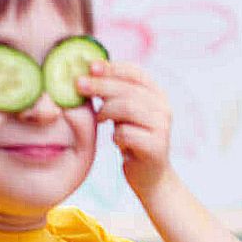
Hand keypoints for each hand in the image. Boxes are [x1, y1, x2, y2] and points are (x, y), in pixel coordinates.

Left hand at [77, 61, 171, 194]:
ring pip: (127, 108)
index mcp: (157, 94)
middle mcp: (164, 107)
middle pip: (128, 89)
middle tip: (78, 85)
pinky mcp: (156, 146)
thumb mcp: (125, 112)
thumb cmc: (132, 138)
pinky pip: (126, 133)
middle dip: (100, 85)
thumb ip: (115, 93)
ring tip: (100, 120)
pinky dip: (116, 136)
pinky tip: (117, 141)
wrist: (150, 175)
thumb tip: (89, 70)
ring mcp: (162, 127)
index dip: (112, 67)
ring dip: (107, 112)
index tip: (90, 66)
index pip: (135, 72)